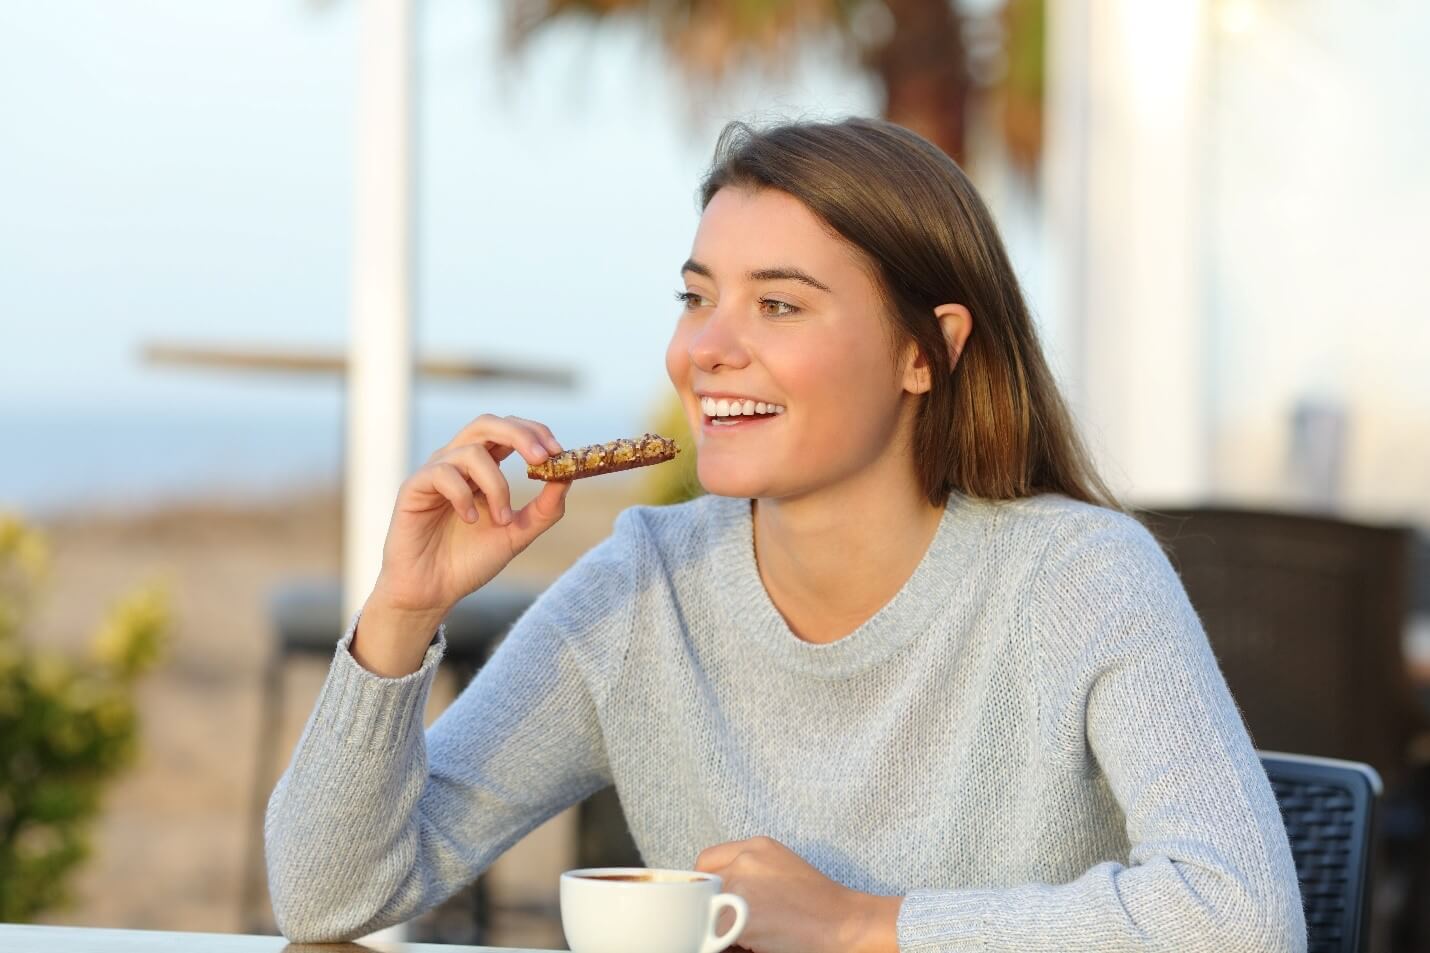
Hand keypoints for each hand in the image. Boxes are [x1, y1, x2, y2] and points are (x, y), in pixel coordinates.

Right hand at [369, 413, 569, 616]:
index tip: (559, 452)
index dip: (535, 433)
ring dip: (496, 485)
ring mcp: (435, 471)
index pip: (509, 430)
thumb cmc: (470, 560)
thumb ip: (544, 508)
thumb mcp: (518, 533)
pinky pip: (443, 473)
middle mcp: (457, 462)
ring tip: (502, 520)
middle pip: (487, 423)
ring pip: (471, 451)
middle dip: (519, 435)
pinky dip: (464, 496)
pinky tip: (469, 520)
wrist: (432, 591)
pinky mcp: (414, 487)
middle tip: (542, 458)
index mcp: (482, 466)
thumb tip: (568, 476)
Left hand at [693, 836, 901, 952]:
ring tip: (744, 934)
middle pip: (704, 886)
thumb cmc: (818, 903)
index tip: (713, 901)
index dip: (707, 885)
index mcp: (756, 845)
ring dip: (717, 924)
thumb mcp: (781, 868)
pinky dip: (728, 942)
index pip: (707, 861)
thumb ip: (748, 870)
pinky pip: (716, 934)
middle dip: (710, 905)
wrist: (843, 923)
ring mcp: (741, 885)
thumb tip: (714, 893)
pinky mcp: (740, 915)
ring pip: (707, 910)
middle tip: (727, 922)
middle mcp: (745, 859)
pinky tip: (752, 943)